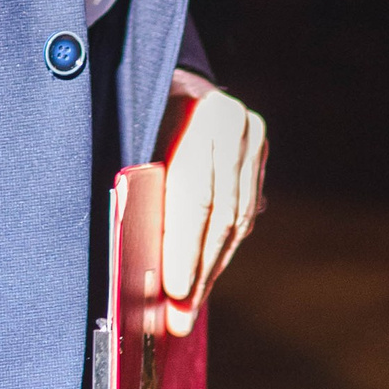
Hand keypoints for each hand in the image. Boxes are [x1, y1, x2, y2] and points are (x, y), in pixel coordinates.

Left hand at [157, 69, 266, 337]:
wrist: (163, 70)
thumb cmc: (132, 108)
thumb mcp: (129, 136)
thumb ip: (138, 184)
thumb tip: (135, 260)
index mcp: (199, 110)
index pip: (195, 194)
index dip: (185, 246)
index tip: (174, 290)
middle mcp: (235, 121)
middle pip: (220, 214)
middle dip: (198, 271)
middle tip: (179, 317)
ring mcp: (253, 136)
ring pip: (237, 220)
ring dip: (212, 268)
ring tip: (188, 309)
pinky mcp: (258, 151)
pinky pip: (244, 213)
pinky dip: (224, 248)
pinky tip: (205, 276)